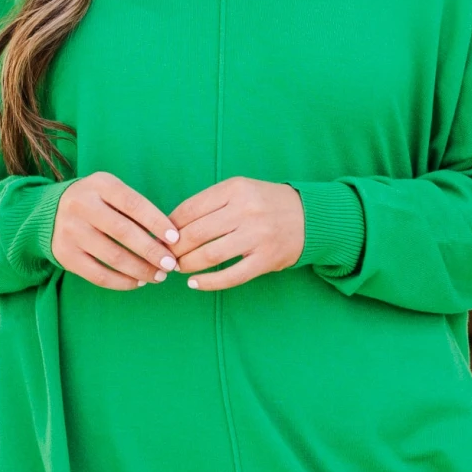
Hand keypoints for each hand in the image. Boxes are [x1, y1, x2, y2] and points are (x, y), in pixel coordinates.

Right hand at [51, 172, 179, 289]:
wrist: (48, 212)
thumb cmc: (95, 202)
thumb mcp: (110, 192)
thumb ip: (135, 208)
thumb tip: (168, 238)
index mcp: (99, 185)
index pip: (133, 204)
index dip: (156, 222)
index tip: (175, 239)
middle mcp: (81, 205)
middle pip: (123, 232)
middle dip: (151, 251)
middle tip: (170, 264)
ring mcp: (70, 231)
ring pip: (112, 257)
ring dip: (140, 270)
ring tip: (158, 276)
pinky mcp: (65, 254)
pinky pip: (97, 274)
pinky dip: (122, 282)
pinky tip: (137, 282)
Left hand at [169, 177, 304, 291]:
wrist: (310, 216)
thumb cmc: (266, 204)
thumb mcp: (240, 191)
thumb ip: (210, 204)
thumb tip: (170, 227)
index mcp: (235, 188)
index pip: (189, 209)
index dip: (169, 226)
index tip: (160, 237)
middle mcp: (246, 210)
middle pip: (195, 233)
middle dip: (174, 249)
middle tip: (165, 257)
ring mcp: (257, 235)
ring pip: (209, 255)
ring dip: (187, 265)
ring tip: (178, 268)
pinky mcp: (266, 259)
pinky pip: (231, 276)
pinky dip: (209, 282)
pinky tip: (195, 284)